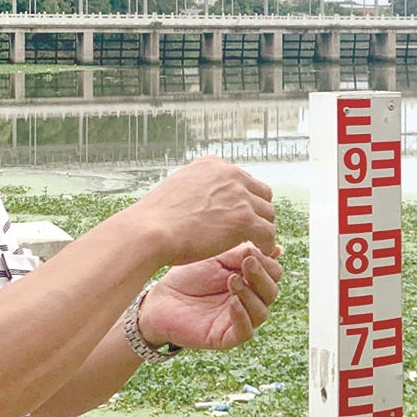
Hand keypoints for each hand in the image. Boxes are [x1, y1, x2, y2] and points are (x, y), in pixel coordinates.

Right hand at [128, 155, 276, 267]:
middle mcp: (230, 174)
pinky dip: (267, 244)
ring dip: (263, 228)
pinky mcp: (244, 219)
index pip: (243, 178)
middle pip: (261, 193)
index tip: (239, 214)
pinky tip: (261, 252)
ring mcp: (239, 196)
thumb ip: (197, 185)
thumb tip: (204, 196)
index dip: (244, 199)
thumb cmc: (156, 216)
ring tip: (256, 243)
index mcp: (213, 164)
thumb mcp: (178, 185)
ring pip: (267, 213)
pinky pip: (268, 233)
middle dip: (258, 212)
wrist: (149, 231)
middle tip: (252, 229)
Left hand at [139, 242, 283, 351]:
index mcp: (250, 281)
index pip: (273, 274)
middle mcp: (248, 301)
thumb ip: (244, 254)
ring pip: (262, 313)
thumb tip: (277, 249)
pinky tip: (232, 302)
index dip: (266, 263)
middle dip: (261, 276)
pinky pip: (245, 332)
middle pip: (271, 292)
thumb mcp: (218, 258)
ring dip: (251, 295)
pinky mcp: (225, 337)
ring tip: (232, 281)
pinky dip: (242, 317)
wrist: (160, 297)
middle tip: (247, 263)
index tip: (251, 251)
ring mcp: (237, 320)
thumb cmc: (187, 275)